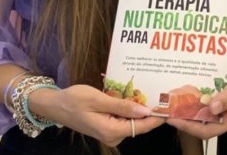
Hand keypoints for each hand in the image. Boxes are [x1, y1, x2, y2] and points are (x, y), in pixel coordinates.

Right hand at [29, 84, 164, 145]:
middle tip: (163, 93)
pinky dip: (129, 107)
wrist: (56, 105)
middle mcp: (113, 136)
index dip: (157, 117)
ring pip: (131, 120)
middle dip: (150, 110)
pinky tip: (134, 94)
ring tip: (152, 90)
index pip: (141, 126)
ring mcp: (109, 132)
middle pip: (138, 124)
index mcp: (111, 131)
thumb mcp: (98, 99)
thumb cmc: (75, 100)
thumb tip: (144, 111)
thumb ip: (122, 106)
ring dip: (139, 107)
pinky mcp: (106, 126)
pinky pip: (123, 118)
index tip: (170, 107)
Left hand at [167, 60, 226, 139]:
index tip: (173, 118)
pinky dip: (201, 99)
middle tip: (169, 108)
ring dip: (192, 108)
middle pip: (204, 123)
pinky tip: (192, 91)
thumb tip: (211, 107)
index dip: (188, 125)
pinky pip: (212, 103)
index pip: (207, 129)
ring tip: (176, 100)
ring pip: (207, 113)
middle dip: (186, 118)